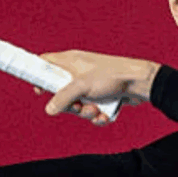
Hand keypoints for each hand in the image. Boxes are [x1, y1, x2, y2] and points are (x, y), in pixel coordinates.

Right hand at [34, 50, 159, 124]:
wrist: (139, 82)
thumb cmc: (111, 75)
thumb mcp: (81, 85)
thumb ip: (62, 97)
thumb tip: (49, 109)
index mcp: (70, 61)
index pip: (46, 63)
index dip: (39, 75)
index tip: (38, 90)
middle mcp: (78, 72)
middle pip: (61, 92)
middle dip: (69, 105)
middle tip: (76, 106)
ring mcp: (90, 85)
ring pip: (77, 104)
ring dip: (85, 112)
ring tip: (95, 110)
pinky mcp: (101, 95)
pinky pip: (91, 110)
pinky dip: (97, 115)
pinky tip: (105, 114)